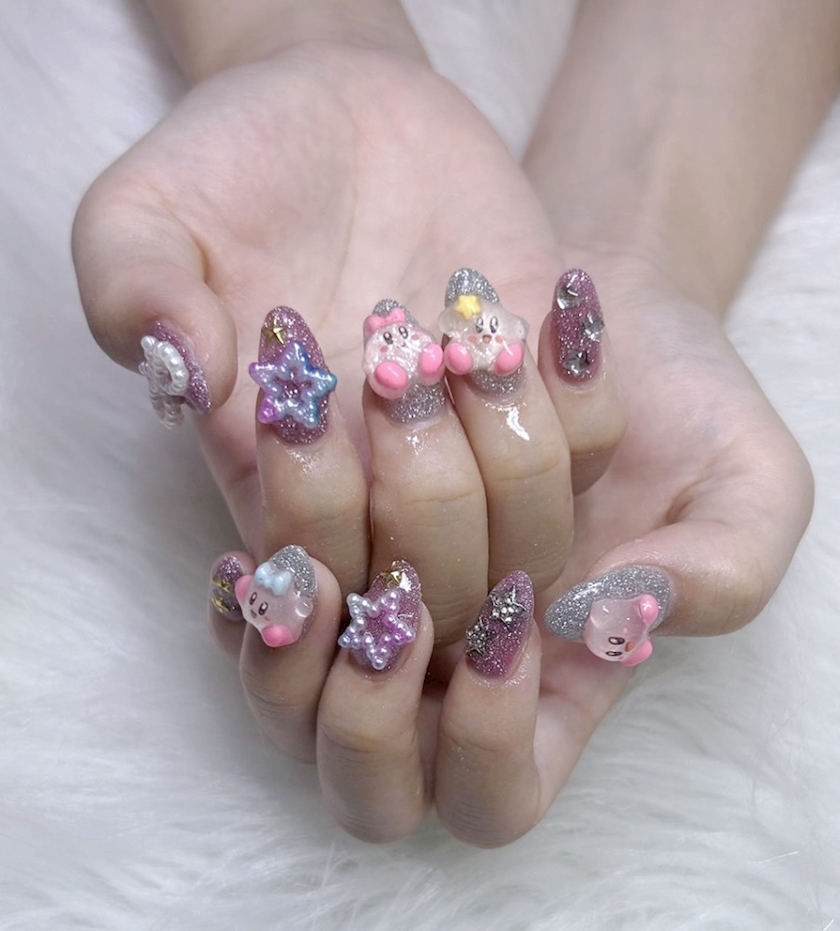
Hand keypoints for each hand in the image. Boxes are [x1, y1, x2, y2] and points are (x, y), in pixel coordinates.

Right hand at [73, 41, 624, 641]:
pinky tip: (528, 311)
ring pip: (530, 539)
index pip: (316, 580)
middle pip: (438, 590)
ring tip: (460, 335)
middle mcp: (381, 488)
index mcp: (274, 479)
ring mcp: (472, 449)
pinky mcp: (544, 391)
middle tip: (388, 356)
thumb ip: (133, 292)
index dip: (317, 521)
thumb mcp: (143, 213)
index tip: (298, 400)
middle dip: (426, 487)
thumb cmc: (231, 167)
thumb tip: (181, 370)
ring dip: (507, 444)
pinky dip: (574, 393)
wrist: (335, 109)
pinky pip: (592, 449)